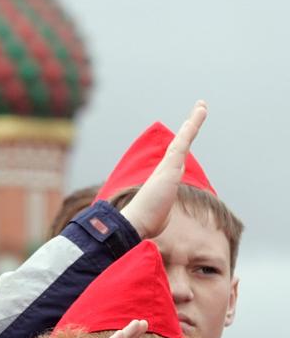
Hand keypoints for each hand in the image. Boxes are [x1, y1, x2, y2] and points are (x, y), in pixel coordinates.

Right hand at [120, 101, 206, 238]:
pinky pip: (184, 139)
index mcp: (163, 180)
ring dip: (193, 121)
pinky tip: (200, 111)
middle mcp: (164, 169)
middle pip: (180, 144)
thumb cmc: (144, 223)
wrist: (135, 222)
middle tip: (198, 112)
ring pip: (183, 138)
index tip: (186, 136)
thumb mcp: (159, 219)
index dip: (182, 146)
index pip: (176, 159)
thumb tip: (150, 231)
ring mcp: (167, 165)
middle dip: (189, 128)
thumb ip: (159, 218)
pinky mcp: (171, 164)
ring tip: (202, 106)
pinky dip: (192, 124)